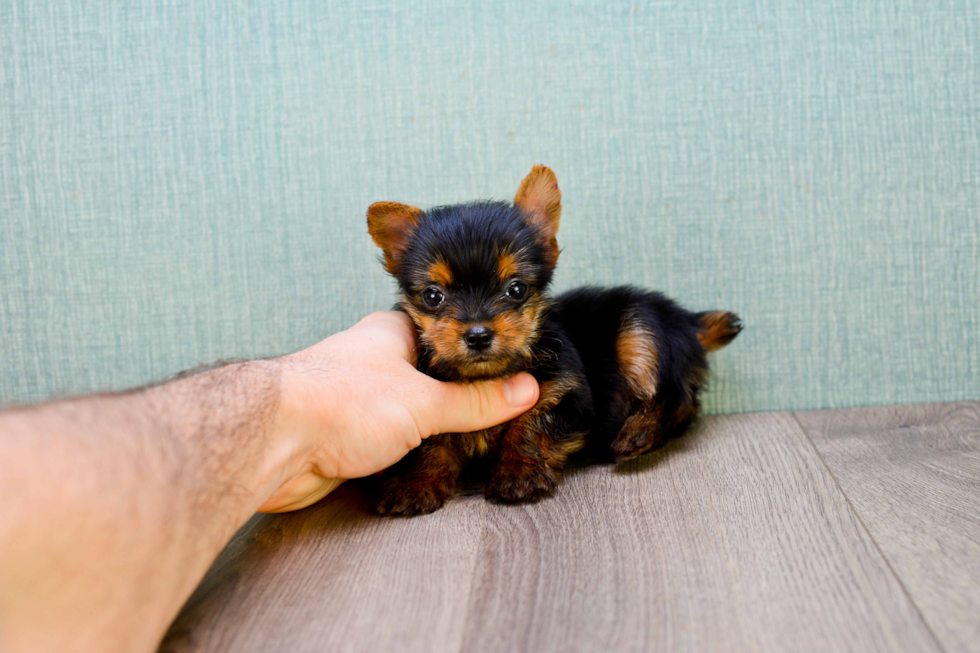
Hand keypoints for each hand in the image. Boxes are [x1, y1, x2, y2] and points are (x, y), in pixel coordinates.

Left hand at [259, 312, 539, 511]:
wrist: (271, 445)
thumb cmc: (338, 402)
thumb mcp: (424, 402)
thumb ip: (475, 401)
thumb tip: (525, 390)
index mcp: (392, 332)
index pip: (448, 335)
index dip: (479, 354)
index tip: (512, 374)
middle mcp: (373, 360)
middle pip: (429, 377)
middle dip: (457, 399)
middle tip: (497, 419)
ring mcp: (356, 399)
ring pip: (407, 412)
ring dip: (431, 431)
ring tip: (472, 448)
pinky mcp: (343, 436)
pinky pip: (387, 444)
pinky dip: (407, 455)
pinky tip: (430, 468)